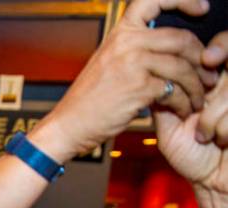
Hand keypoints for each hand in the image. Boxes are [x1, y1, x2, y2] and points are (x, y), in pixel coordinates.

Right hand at [34, 0, 212, 161]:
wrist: (68, 125)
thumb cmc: (89, 100)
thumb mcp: (108, 63)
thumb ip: (137, 49)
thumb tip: (174, 49)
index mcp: (119, 33)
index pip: (154, 1)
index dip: (183, 1)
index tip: (201, 10)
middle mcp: (126, 43)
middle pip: (180, 38)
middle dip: (201, 59)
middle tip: (208, 74)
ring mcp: (132, 64)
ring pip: (182, 66)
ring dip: (197, 86)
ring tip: (198, 99)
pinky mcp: (138, 88)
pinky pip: (174, 90)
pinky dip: (183, 102)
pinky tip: (182, 109)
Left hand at [157, 39, 227, 191]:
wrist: (212, 184)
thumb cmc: (192, 157)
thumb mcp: (169, 126)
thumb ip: (163, 101)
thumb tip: (147, 75)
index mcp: (210, 88)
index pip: (218, 52)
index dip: (215, 46)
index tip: (204, 55)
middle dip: (222, 52)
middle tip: (209, 60)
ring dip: (213, 115)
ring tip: (204, 135)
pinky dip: (224, 129)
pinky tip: (220, 142)